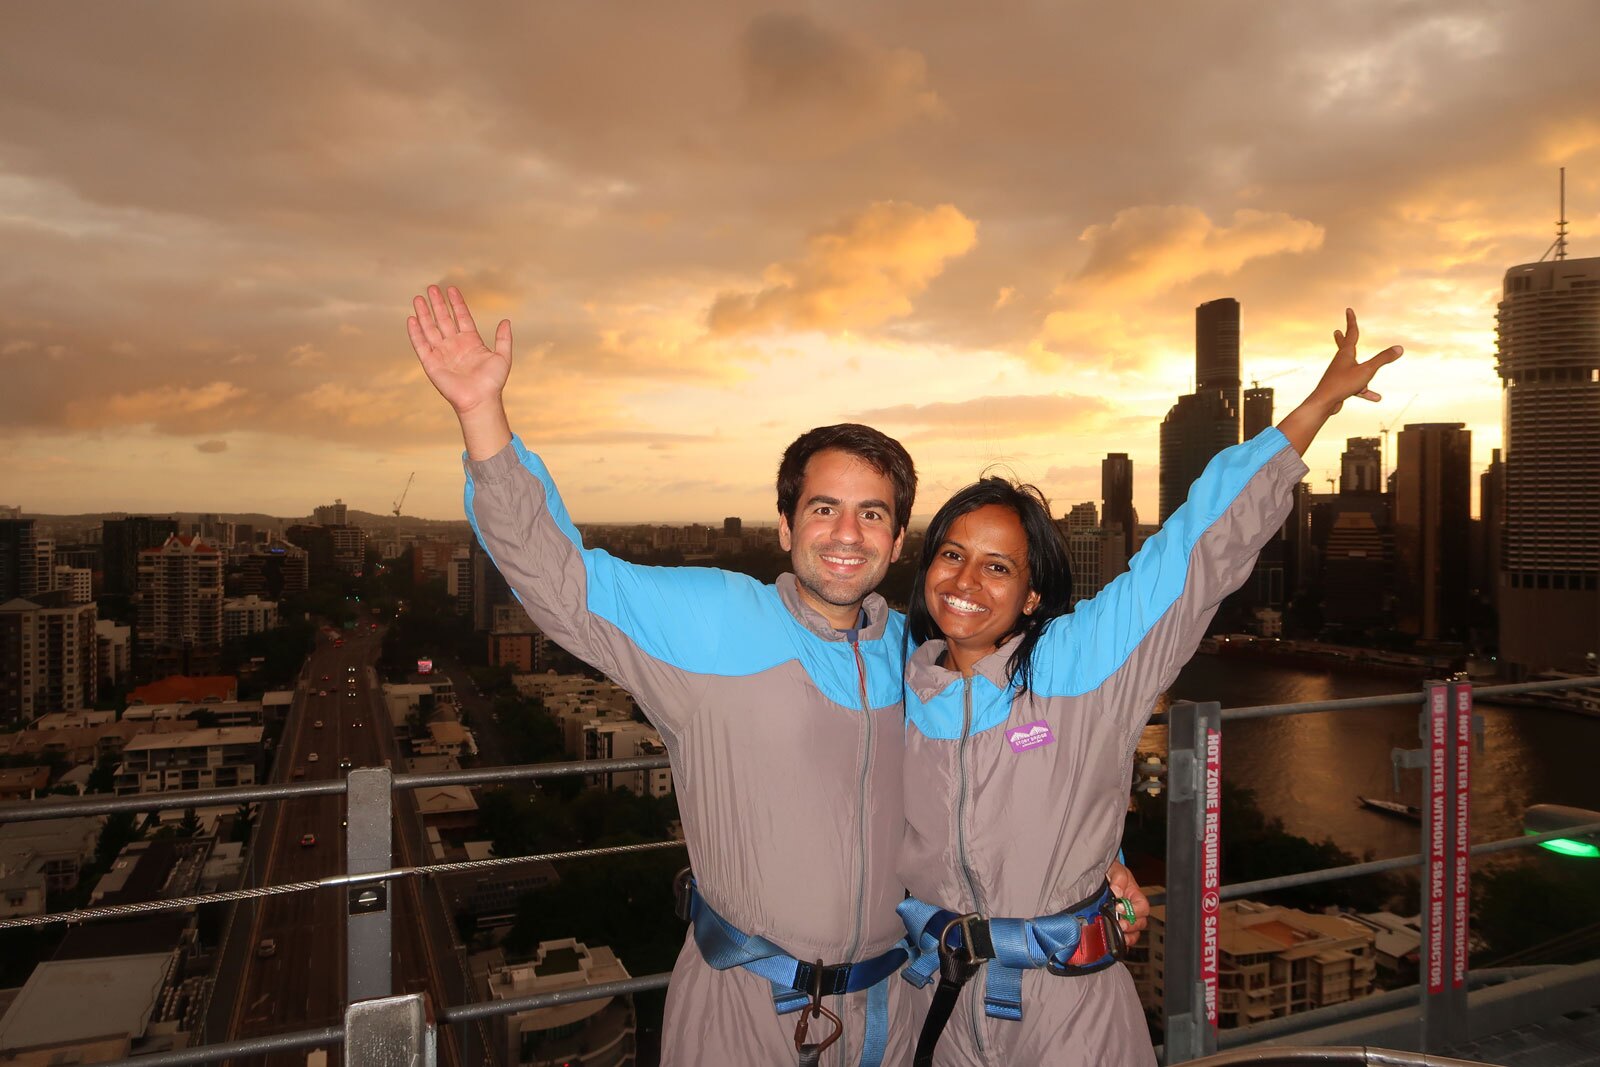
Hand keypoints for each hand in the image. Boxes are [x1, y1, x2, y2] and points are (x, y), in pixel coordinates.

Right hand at [406, 285, 512, 416]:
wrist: (480, 400)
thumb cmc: (492, 383)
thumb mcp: (503, 357)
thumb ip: (503, 339)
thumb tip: (506, 321)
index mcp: (471, 342)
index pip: (461, 317)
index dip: (456, 303)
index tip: (451, 289)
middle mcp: (455, 345)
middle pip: (443, 320)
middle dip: (438, 304)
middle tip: (431, 288)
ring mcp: (442, 353)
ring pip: (430, 329)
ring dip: (424, 314)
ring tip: (419, 298)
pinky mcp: (431, 363)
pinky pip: (421, 345)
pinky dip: (416, 332)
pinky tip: (412, 319)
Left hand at [1107, 860, 1150, 947]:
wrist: (1101, 877)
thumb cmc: (1113, 873)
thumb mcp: (1116, 869)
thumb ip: (1119, 877)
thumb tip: (1117, 891)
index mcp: (1136, 896)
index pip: (1143, 906)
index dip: (1134, 910)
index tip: (1120, 908)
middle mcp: (1133, 909)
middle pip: (1141, 922)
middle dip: (1131, 925)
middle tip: (1120, 923)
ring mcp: (1126, 919)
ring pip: (1135, 933)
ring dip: (1128, 936)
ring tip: (1119, 934)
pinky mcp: (1117, 926)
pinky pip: (1124, 938)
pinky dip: (1122, 942)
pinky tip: (1115, 941)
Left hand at [1278, 309, 1403, 454]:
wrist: (1324, 403)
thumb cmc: (1342, 384)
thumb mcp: (1367, 370)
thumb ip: (1383, 359)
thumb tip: (1399, 348)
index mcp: (1345, 354)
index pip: (1350, 333)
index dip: (1351, 321)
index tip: (1348, 310)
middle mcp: (1341, 362)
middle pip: (1343, 347)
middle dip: (1342, 339)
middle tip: (1336, 332)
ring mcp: (1339, 374)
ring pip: (1354, 370)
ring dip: (1364, 372)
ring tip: (1368, 375)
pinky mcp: (1341, 387)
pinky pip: (1357, 387)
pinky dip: (1366, 391)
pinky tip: (1376, 397)